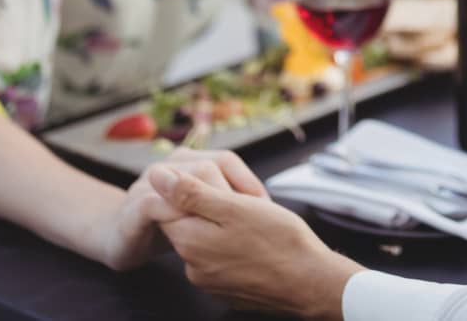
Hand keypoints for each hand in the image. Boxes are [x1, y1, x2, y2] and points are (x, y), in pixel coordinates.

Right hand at [96, 147, 267, 271]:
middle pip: (208, 168)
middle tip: (250, 221)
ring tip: (228, 228)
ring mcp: (149, 183)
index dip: (248, 182)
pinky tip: (196, 234)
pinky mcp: (135, 207)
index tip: (265, 207)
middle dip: (231, 195)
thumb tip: (265, 206)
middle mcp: (169, 165)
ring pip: (185, 184)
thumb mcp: (200, 210)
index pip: (226, 160)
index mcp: (188, 160)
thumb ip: (224, 201)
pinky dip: (179, 217)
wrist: (120, 238)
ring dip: (210, 206)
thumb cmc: (168, 224)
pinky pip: (158, 205)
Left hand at [140, 165, 362, 319]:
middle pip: (191, 224)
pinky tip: (259, 247)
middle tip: (248, 206)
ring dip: (225, 230)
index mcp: (189, 240)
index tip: (227, 190)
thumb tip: (156, 175)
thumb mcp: (234, 206)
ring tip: (258, 227)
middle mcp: (191, 266)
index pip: (172, 205)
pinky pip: (222, 262)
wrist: (310, 283)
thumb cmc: (278, 240)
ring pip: (208, 242)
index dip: (199, 190)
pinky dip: (235, 250)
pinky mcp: (226, 292)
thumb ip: (191, 192)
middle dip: (213, 210)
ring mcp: (209, 283)